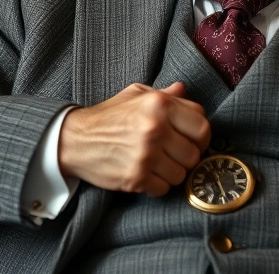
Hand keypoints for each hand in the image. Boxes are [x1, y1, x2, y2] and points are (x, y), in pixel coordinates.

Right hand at [58, 82, 210, 196]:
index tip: (191, 140)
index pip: (202, 126)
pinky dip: (157, 185)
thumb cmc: (107, 116)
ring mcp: (146, 155)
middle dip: (186, 156)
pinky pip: (164, 189)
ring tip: (157, 164)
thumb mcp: (135, 95)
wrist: (75, 140)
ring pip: (181, 174)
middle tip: (173, 154)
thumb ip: (164, 94)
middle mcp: (155, 128)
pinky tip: (146, 174)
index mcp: (159, 104)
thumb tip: (183, 90)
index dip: (200, 136)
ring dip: (172, 172)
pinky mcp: (136, 177)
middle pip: (195, 153)